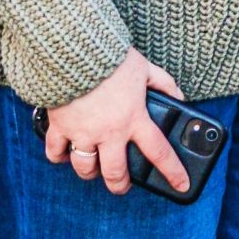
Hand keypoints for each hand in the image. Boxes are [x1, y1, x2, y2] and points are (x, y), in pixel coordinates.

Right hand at [43, 48, 190, 196]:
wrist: (76, 52)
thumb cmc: (112, 59)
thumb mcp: (146, 68)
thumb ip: (164, 84)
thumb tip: (180, 96)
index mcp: (135, 119)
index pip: (159, 153)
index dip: (173, 172)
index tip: (181, 186)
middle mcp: (109, 132)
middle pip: (116, 173)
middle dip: (120, 185)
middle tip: (122, 186)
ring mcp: (83, 133)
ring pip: (85, 168)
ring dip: (91, 173)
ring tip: (94, 170)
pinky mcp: (61, 127)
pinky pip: (56, 152)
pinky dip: (59, 156)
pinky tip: (65, 154)